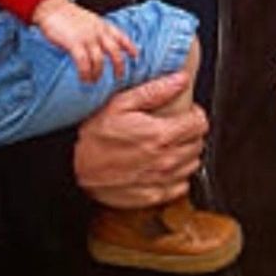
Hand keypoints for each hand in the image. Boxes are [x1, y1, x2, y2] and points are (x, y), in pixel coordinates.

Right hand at [32, 0, 137, 81]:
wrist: (52, 6)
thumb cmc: (67, 14)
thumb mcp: (88, 20)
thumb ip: (96, 30)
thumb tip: (100, 43)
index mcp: (102, 25)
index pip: (121, 36)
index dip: (130, 47)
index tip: (136, 56)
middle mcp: (98, 31)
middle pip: (114, 52)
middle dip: (119, 66)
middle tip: (119, 77)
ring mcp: (87, 37)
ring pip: (99, 61)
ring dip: (97, 73)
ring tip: (93, 80)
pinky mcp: (74, 43)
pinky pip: (84, 63)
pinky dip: (85, 73)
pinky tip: (84, 78)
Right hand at [73, 73, 207, 208]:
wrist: (75, 169)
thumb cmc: (94, 137)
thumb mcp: (120, 104)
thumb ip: (155, 91)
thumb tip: (181, 80)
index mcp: (160, 134)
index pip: (200, 124)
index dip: (194, 115)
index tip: (185, 114)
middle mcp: (165, 160)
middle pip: (199, 144)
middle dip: (191, 133)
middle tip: (175, 128)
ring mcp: (161, 180)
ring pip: (193, 165)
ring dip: (186, 154)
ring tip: (169, 146)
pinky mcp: (154, 196)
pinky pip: (181, 186)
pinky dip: (178, 175)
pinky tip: (163, 166)